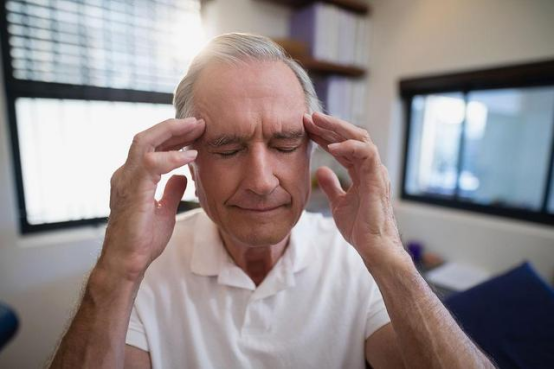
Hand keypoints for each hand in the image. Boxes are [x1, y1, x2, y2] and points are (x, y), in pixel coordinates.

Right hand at [99, 118, 205, 280]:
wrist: (128, 262)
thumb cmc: (143, 240)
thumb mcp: (165, 211)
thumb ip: (172, 192)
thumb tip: (183, 177)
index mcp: (133, 178)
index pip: (151, 146)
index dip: (173, 137)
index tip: (195, 132)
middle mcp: (126, 174)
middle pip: (147, 137)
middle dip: (173, 126)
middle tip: (199, 121)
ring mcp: (126, 180)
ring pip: (145, 141)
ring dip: (172, 132)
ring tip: (196, 128)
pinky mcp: (132, 190)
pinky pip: (151, 163)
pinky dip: (172, 157)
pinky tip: (191, 156)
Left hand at [304, 113, 405, 267]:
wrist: (373, 247)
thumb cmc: (360, 228)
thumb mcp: (338, 204)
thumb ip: (331, 186)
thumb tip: (320, 171)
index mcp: (362, 172)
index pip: (342, 147)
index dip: (324, 136)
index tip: (305, 128)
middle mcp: (370, 168)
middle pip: (351, 136)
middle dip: (329, 125)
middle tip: (308, 116)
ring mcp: (376, 171)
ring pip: (359, 138)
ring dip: (337, 128)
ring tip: (317, 121)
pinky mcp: (377, 178)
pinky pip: (366, 154)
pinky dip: (349, 147)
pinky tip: (331, 147)